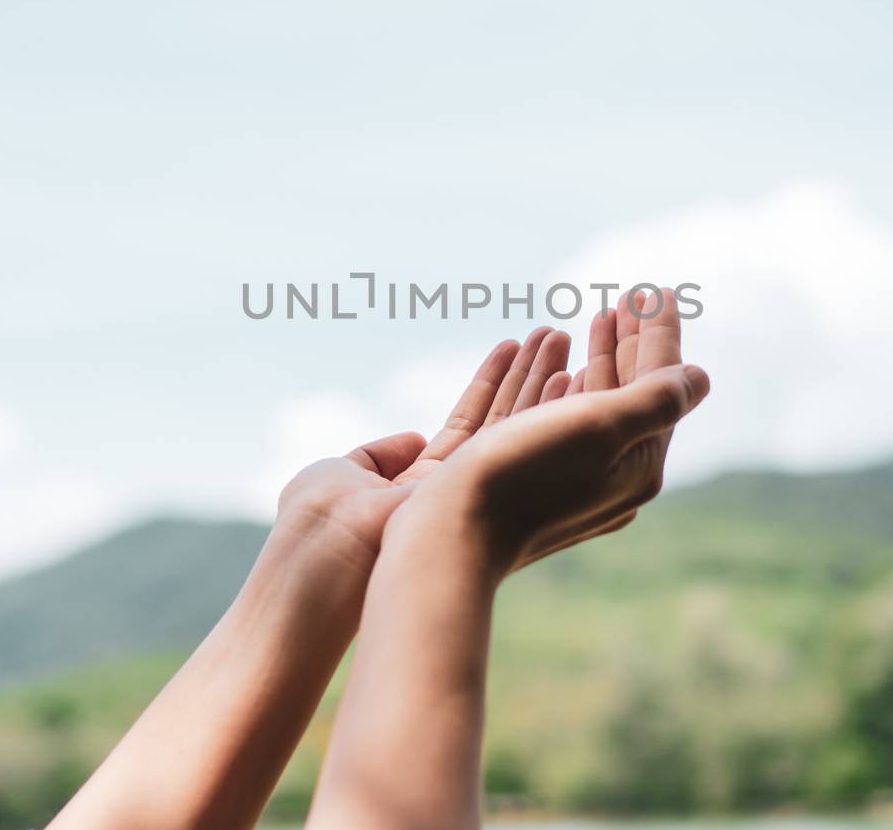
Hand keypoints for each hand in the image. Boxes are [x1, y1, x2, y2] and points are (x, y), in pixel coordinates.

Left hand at [274, 326, 573, 565]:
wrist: (327, 559)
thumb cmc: (322, 519)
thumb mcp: (347, 470)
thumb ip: (382, 453)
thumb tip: (416, 438)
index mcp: (427, 481)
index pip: (470, 421)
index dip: (493, 383)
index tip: (513, 346)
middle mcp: (461, 487)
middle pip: (503, 421)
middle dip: (529, 375)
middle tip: (555, 334)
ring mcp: (481, 494)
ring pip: (521, 428)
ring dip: (545, 384)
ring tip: (563, 338)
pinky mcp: (495, 497)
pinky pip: (527, 444)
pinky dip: (552, 409)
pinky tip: (570, 375)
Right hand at [394, 287, 708, 575]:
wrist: (448, 538)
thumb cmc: (523, 476)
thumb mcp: (600, 427)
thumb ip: (655, 399)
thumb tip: (700, 378)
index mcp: (635, 467)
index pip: (658, 387)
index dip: (658, 335)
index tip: (655, 290)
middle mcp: (604, 478)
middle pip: (624, 397)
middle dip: (628, 345)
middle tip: (627, 300)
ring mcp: (559, 480)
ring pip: (581, 407)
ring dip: (588, 359)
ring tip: (588, 320)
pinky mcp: (516, 479)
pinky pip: (537, 420)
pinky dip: (541, 383)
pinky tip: (537, 359)